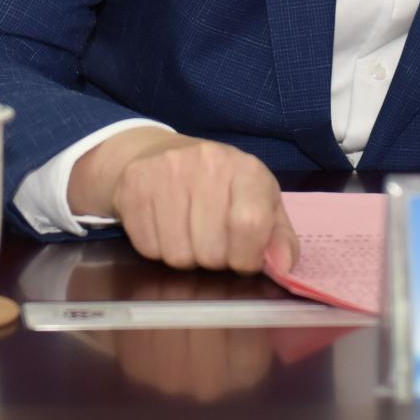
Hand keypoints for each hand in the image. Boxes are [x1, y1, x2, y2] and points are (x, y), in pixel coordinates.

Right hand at [67, 128, 299, 273]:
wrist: (158, 154)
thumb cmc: (218, 186)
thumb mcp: (259, 202)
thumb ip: (278, 236)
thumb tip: (284, 266)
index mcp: (247, 169)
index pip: (250, 224)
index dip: (247, 257)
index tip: (243, 260)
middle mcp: (208, 163)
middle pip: (212, 250)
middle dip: (214, 260)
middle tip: (212, 241)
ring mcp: (168, 172)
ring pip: (178, 255)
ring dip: (185, 257)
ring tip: (189, 233)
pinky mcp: (135, 185)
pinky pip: (148, 248)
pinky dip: (157, 248)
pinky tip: (164, 226)